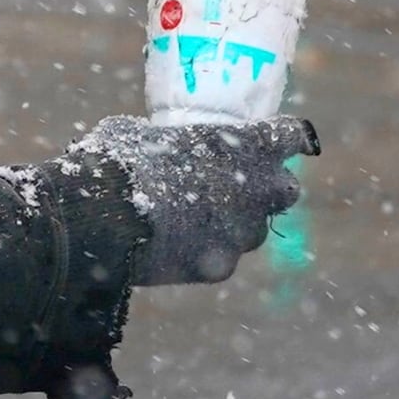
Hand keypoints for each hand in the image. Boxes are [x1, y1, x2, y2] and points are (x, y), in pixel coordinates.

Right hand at [69, 115, 319, 285]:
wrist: (106, 216)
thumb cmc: (123, 159)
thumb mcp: (144, 132)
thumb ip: (168, 137)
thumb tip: (151, 140)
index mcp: (250, 144)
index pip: (292, 136)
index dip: (284, 139)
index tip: (275, 142)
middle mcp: (261, 189)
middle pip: (286, 190)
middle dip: (267, 191)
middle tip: (238, 190)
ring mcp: (244, 233)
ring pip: (252, 232)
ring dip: (233, 227)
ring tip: (194, 225)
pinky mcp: (221, 267)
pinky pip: (219, 260)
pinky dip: (201, 256)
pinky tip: (172, 250)